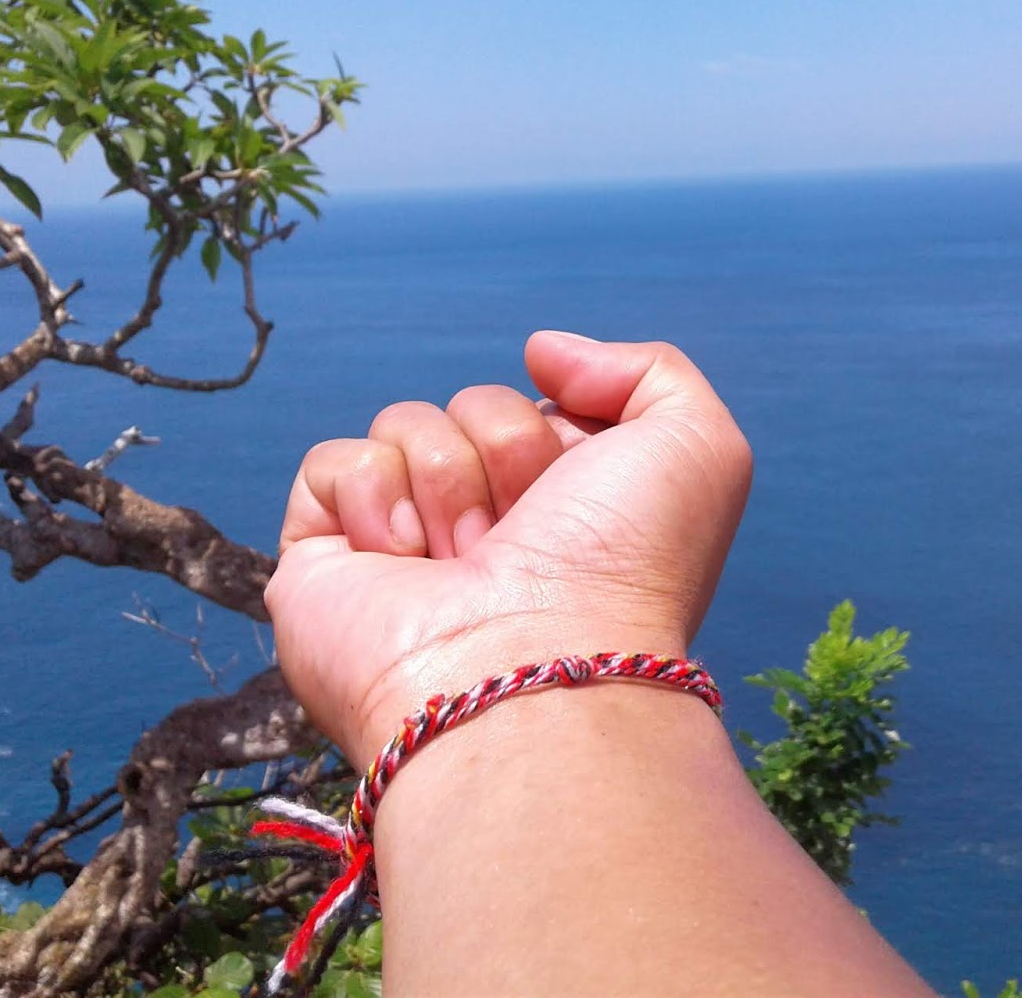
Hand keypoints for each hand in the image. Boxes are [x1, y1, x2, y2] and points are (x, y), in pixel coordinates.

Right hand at [264, 332, 752, 766]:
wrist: (533, 668)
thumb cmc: (624, 566)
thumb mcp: (696, 446)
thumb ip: (650, 369)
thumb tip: (542, 352)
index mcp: (565, 512)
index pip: (538, 409)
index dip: (560, 429)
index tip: (579, 485)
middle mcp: (486, 532)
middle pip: (471, 406)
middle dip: (503, 449)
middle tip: (521, 531)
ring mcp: (404, 549)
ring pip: (403, 425)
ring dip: (444, 477)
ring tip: (465, 560)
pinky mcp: (325, 565)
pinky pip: (330, 464)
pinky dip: (370, 495)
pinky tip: (403, 557)